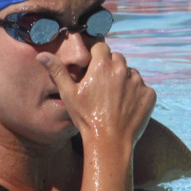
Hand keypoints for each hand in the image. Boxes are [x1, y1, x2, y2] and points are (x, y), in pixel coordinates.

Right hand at [38, 42, 155, 149]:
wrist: (109, 142)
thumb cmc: (86, 118)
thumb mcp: (68, 94)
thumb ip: (57, 71)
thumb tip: (42, 55)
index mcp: (102, 65)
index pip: (101, 48)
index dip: (96, 57)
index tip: (93, 69)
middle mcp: (122, 70)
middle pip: (117, 58)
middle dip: (110, 68)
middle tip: (102, 87)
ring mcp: (138, 82)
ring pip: (131, 73)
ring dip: (124, 80)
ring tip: (114, 99)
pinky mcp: (149, 95)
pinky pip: (143, 88)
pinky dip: (136, 95)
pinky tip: (126, 107)